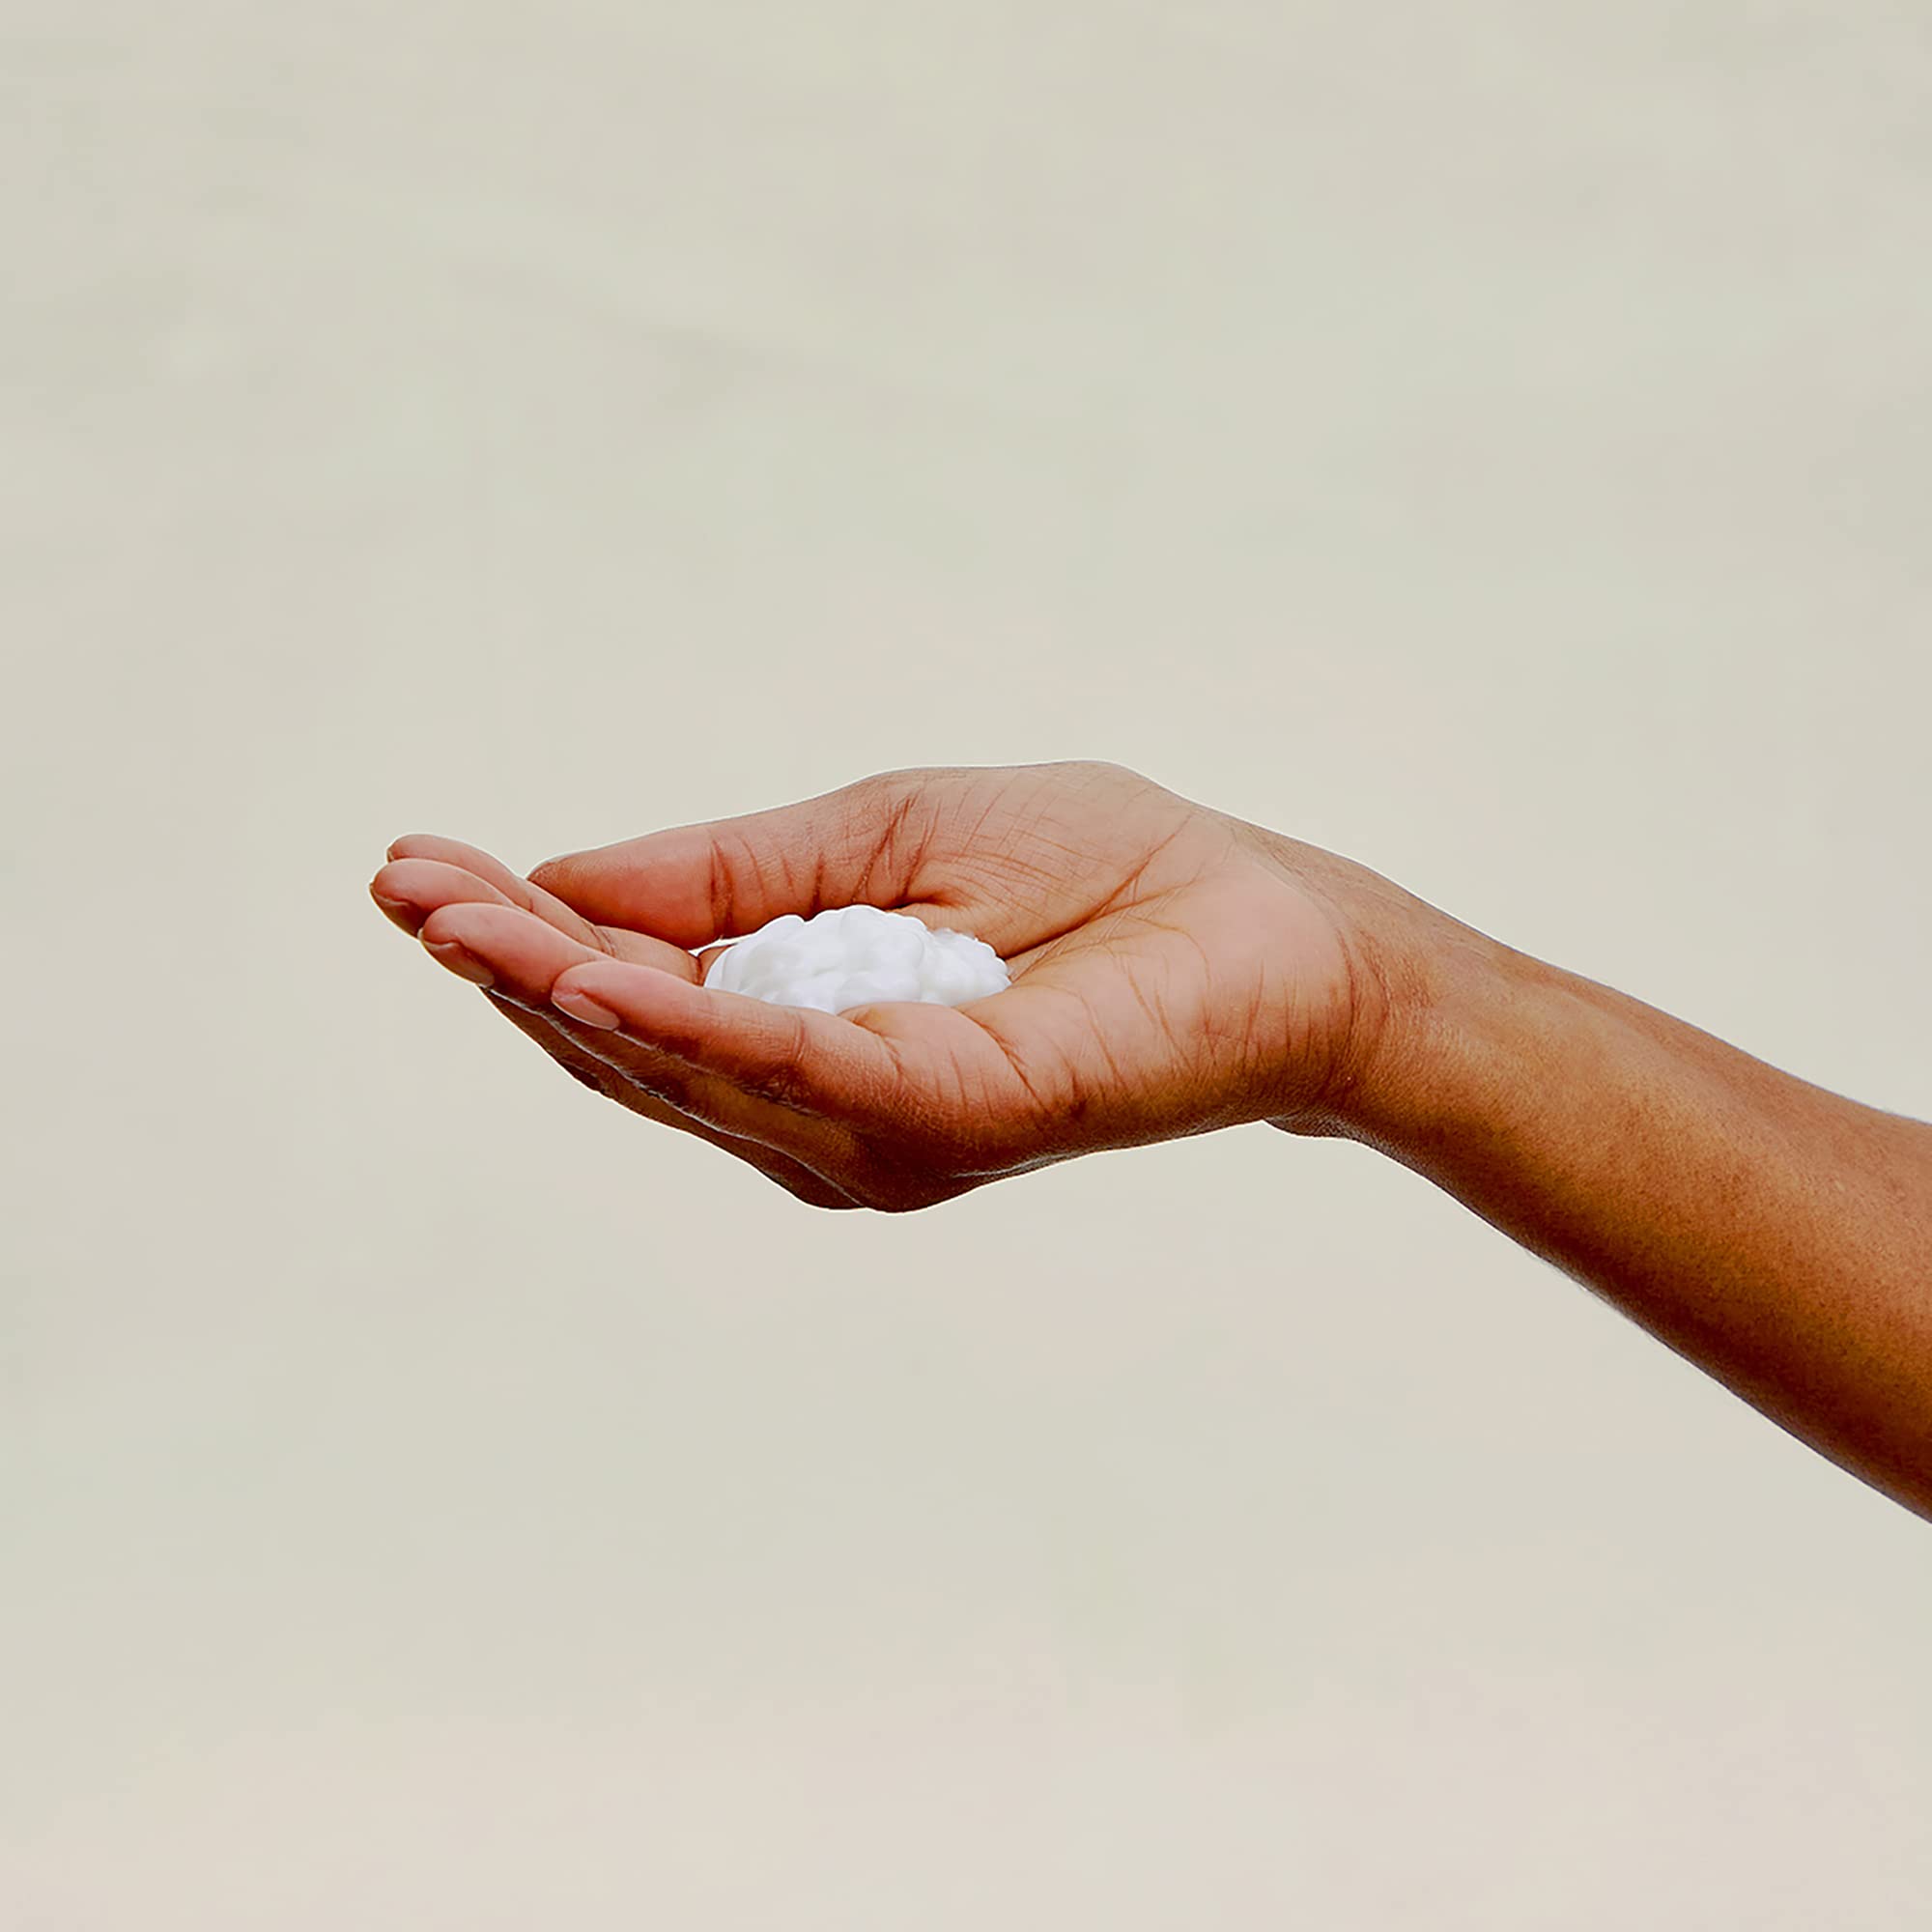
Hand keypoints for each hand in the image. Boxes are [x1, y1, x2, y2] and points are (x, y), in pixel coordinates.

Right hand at [368, 761, 1424, 1210]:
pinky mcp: (960, 1117)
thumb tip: (571, 881)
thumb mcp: (883, 838)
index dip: (522, 936)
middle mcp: (826, 1107)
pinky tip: (608, 979)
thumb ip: (735, 875)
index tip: (413, 866)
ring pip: (694, 1071)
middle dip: (516, 968)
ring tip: (461, 918)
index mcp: (804, 1033)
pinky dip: (705, 1029)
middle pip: (635, 1049)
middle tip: (404, 886)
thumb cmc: (1096, 872)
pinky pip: (809, 1074)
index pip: (631, 995)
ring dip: (573, 998)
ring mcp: (885, 1130)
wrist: (1269, 922)